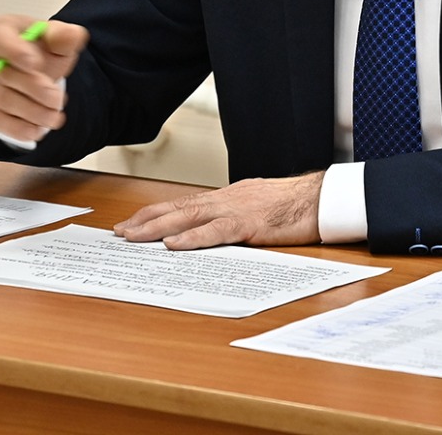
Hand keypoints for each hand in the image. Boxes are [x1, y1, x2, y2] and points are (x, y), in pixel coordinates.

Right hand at [0, 15, 87, 144]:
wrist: (32, 67)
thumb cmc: (38, 48)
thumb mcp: (55, 37)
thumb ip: (63, 35)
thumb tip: (72, 35)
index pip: (0, 39)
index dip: (16, 51)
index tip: (35, 63)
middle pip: (3, 74)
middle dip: (34, 89)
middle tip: (57, 99)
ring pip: (0, 100)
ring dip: (30, 112)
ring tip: (54, 117)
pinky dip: (16, 128)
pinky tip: (37, 130)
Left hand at [114, 172, 323, 248]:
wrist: (322, 198)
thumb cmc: (295, 205)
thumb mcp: (258, 208)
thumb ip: (236, 217)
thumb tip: (217, 230)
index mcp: (229, 197)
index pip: (185, 203)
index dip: (157, 212)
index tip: (134, 221)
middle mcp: (227, 199)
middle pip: (179, 207)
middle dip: (147, 220)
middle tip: (120, 232)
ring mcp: (237, 209)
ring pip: (189, 216)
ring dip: (158, 227)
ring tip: (133, 237)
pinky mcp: (249, 224)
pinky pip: (216, 232)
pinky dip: (193, 237)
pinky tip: (174, 244)